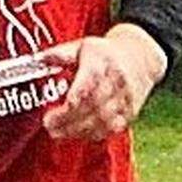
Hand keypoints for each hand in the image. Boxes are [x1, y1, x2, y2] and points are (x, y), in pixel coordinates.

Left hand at [40, 28, 165, 140]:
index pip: (86, 88)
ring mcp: (125, 99)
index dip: (69, 105)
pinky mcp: (130, 112)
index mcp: (102, 65)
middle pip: (92, 108)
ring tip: (58, 133)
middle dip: (68, 121)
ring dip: (78, 131)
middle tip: (49, 126)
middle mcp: (116, 83)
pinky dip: (94, 134)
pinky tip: (78, 134)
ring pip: (103, 121)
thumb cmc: (107, 53)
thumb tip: (40, 59)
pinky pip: (113, 128)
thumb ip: (60, 54)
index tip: (50, 114)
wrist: (142, 57)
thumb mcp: (83, 46)